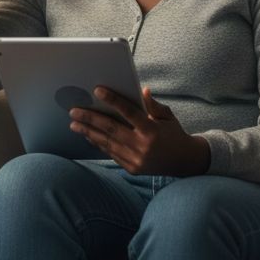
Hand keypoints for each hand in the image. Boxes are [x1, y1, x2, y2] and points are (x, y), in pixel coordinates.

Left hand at [69, 87, 210, 176]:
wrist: (185, 163)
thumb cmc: (174, 134)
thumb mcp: (167, 116)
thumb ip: (152, 105)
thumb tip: (141, 90)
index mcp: (152, 130)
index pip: (129, 112)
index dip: (113, 100)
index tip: (97, 90)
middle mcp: (143, 146)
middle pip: (111, 129)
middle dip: (90, 119)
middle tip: (74, 111)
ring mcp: (136, 159)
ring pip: (107, 143)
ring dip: (88, 132)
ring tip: (74, 124)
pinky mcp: (132, 169)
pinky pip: (111, 154)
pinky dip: (98, 143)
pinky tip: (88, 135)